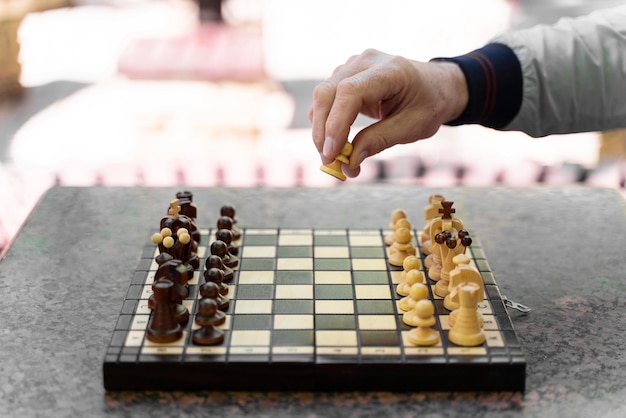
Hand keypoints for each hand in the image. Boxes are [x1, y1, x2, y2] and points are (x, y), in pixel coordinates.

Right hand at [309, 49, 467, 177]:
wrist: (436, 86)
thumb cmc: (429, 104)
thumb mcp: (412, 127)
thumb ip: (379, 141)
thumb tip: (349, 161)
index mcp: (390, 70)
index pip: (350, 92)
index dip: (335, 124)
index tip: (332, 154)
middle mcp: (366, 62)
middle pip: (327, 92)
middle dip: (322, 131)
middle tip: (329, 162)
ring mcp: (353, 66)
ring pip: (322, 97)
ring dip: (321, 130)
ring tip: (336, 158)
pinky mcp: (346, 75)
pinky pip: (326, 100)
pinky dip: (326, 123)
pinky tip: (337, 143)